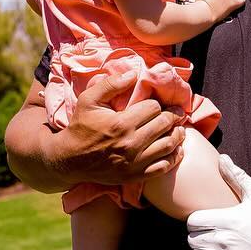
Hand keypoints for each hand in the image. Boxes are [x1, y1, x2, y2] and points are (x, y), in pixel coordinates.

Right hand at [51, 66, 185, 183]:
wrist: (70, 159)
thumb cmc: (80, 127)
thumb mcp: (88, 100)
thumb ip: (110, 84)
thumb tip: (133, 74)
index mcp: (121, 123)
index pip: (153, 108)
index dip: (157, 104)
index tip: (156, 105)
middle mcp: (131, 143)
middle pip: (164, 124)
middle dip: (173, 116)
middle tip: (178, 113)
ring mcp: (135, 162)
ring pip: (169, 145)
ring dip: (178, 135)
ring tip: (180, 129)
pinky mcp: (136, 175)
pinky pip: (164, 166)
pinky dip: (174, 157)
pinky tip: (175, 149)